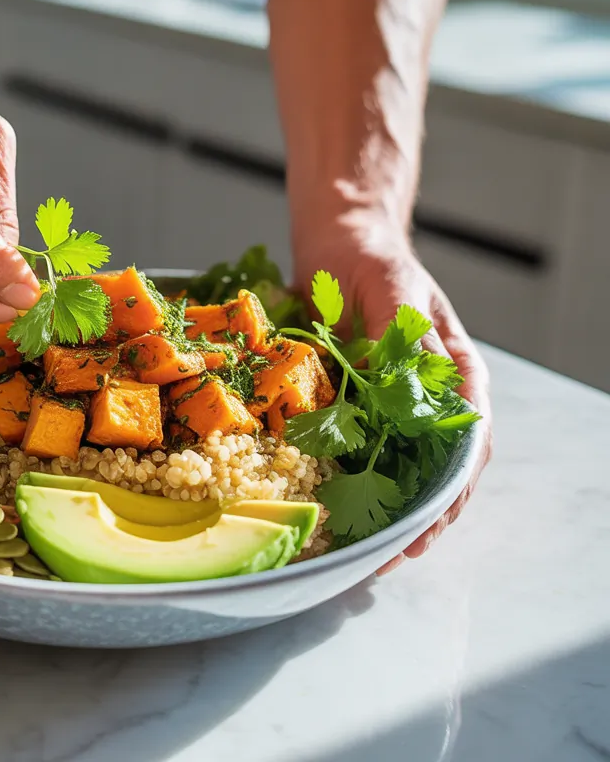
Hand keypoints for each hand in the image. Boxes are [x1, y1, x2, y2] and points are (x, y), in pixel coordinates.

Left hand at [292, 212, 492, 572]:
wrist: (335, 243)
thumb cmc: (372, 261)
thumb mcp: (393, 288)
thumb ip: (403, 336)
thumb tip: (405, 387)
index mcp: (455, 372)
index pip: (467, 440)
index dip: (452, 487)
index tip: (430, 523)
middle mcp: (426, 395)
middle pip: (436, 466)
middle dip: (419, 514)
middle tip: (392, 554)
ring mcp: (388, 402)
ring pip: (397, 465)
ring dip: (385, 505)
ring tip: (364, 547)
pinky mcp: (352, 402)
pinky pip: (353, 446)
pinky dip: (348, 477)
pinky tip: (331, 504)